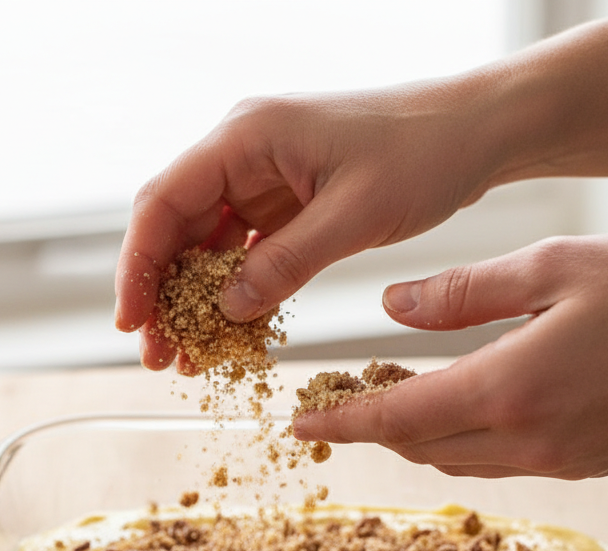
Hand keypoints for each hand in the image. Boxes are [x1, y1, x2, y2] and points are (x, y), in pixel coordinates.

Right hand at [114, 81, 501, 370]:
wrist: (476, 133)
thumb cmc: (424, 152)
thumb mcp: (353, 215)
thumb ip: (286, 263)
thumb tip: (228, 311)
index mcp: (246, 136)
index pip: (164, 201)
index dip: (138, 265)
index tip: (131, 321)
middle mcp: (244, 153)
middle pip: (176, 228)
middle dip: (162, 296)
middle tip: (157, 357)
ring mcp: (263, 179)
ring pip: (206, 246)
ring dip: (195, 302)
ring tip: (188, 359)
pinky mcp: (287, 204)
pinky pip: (245, 254)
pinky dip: (235, 295)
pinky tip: (230, 335)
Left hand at [292, 232, 607, 477]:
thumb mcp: (555, 267)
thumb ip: (464, 292)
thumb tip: (394, 308)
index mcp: (508, 390)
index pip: (396, 417)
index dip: (340, 424)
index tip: (297, 428)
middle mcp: (525, 441)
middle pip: (418, 447)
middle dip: (370, 429)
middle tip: (338, 405)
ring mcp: (555, 462)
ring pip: (455, 462)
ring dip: (414, 437)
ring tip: (390, 402)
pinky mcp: (581, 467)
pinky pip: (497, 466)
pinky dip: (461, 444)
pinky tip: (460, 413)